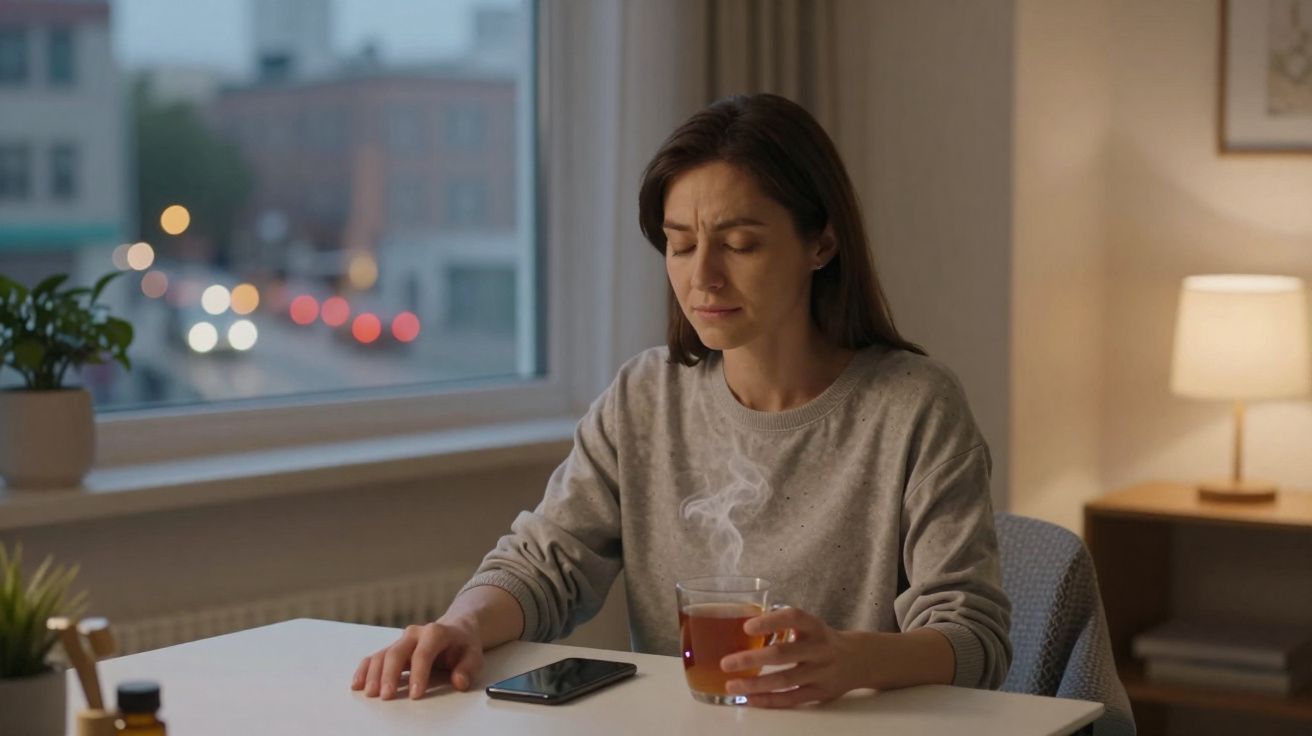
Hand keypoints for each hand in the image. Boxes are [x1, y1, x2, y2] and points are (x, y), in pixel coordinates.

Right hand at [351, 618, 484, 699]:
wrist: (456, 631)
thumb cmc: (463, 646)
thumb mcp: (474, 655)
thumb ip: (468, 668)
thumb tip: (459, 681)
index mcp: (436, 632)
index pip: (424, 652)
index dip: (419, 673)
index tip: (415, 694)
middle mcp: (415, 633)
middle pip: (397, 652)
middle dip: (390, 675)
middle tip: (387, 696)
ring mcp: (401, 640)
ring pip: (382, 654)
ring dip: (374, 674)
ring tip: (371, 693)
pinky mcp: (393, 648)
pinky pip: (374, 657)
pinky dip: (365, 669)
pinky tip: (358, 684)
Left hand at [719, 606, 863, 707]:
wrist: (860, 660)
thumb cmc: (823, 640)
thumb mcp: (810, 626)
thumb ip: (783, 626)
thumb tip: (741, 625)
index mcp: (816, 627)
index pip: (794, 618)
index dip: (771, 621)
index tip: (746, 626)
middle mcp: (820, 649)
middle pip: (784, 654)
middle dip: (752, 659)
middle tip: (726, 663)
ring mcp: (821, 673)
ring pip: (785, 680)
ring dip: (755, 684)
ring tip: (732, 686)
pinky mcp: (820, 693)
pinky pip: (792, 699)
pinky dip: (770, 700)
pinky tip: (750, 700)